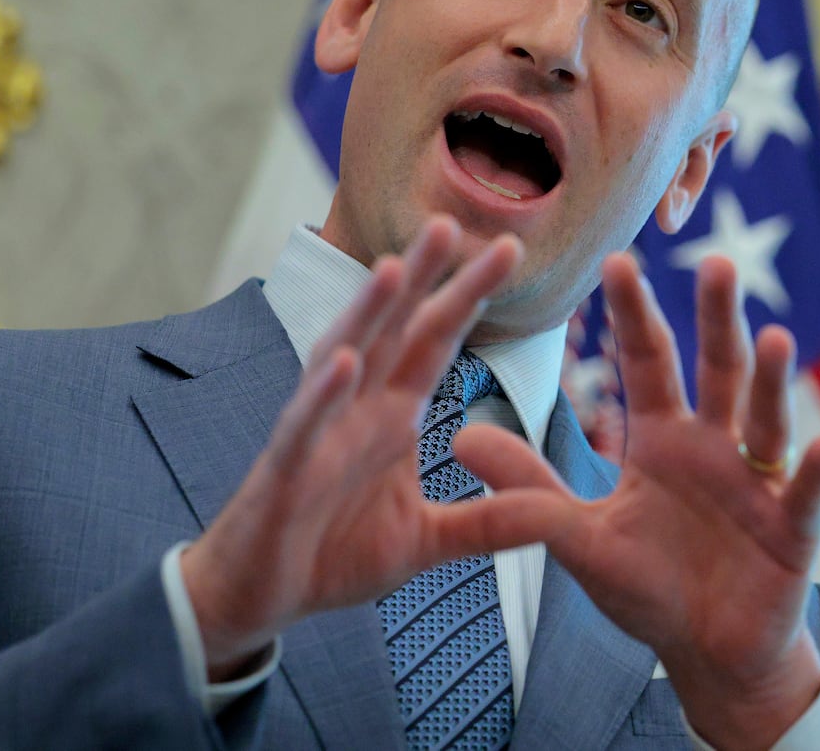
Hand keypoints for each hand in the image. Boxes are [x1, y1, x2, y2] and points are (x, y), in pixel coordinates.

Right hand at [180, 218, 570, 677]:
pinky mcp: (284, 472)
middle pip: (393, 331)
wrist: (260, 598)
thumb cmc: (333, 555)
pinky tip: (343, 361)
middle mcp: (355, 411)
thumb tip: (559, 515)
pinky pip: (304, 426)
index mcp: (390, 418)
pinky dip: (321, 394)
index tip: (508, 250)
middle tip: (455, 221)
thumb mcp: (428, 541)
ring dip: (367, 315)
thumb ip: (489, 524)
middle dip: (422, 278)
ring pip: (343, 358)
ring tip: (395, 266)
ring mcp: (316, 435)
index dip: (467, 298)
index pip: (434, 344)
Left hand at [456, 253, 819, 749]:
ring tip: (775, 338)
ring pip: (765, 421)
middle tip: (717, 262)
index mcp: (661, 441)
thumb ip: (529, 487)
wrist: (710, 654)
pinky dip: (812, 472)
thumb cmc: (649, 588)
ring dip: (772, 382)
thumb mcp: (580, 537)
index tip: (617, 259)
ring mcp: (756, 484)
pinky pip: (802, 496)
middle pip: (716, 371)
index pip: (646, 363)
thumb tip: (457, 438)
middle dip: (717, 320)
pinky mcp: (790, 530)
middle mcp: (713, 447)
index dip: (634, 315)